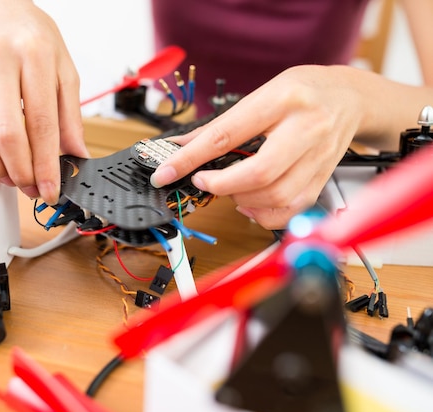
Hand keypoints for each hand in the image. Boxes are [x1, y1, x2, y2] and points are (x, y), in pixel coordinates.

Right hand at [0, 0, 87, 203]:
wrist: (0, 5)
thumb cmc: (34, 38)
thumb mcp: (65, 70)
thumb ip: (70, 116)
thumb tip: (77, 156)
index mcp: (34, 55)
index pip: (40, 122)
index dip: (46, 163)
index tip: (51, 188)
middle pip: (5, 131)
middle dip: (20, 170)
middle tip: (31, 187)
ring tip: (9, 177)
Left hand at [150, 65, 367, 229]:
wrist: (350, 97)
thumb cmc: (302, 92)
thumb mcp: (261, 93)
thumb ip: (222, 123)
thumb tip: (182, 146)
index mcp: (282, 101)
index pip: (227, 135)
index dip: (190, 158)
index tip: (166, 172)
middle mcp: (305, 129)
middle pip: (259, 173)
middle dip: (221, 185)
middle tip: (203, 181)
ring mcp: (318, 157)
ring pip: (276, 196)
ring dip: (241, 199)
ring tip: (228, 188)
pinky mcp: (323, 178)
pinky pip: (291, 210)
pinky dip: (263, 214)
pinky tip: (250, 203)